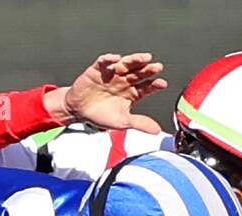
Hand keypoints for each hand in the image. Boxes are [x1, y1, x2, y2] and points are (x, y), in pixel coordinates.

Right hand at [44, 53, 167, 133]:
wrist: (79, 111)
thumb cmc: (101, 115)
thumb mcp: (122, 122)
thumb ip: (139, 123)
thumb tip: (157, 130)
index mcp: (132, 92)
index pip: (146, 87)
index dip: (154, 85)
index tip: (162, 84)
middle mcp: (124, 80)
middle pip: (138, 73)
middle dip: (148, 69)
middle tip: (157, 67)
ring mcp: (111, 74)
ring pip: (125, 64)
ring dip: (135, 60)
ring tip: (144, 58)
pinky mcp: (97, 70)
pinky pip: (103, 62)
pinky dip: (109, 59)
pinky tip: (116, 59)